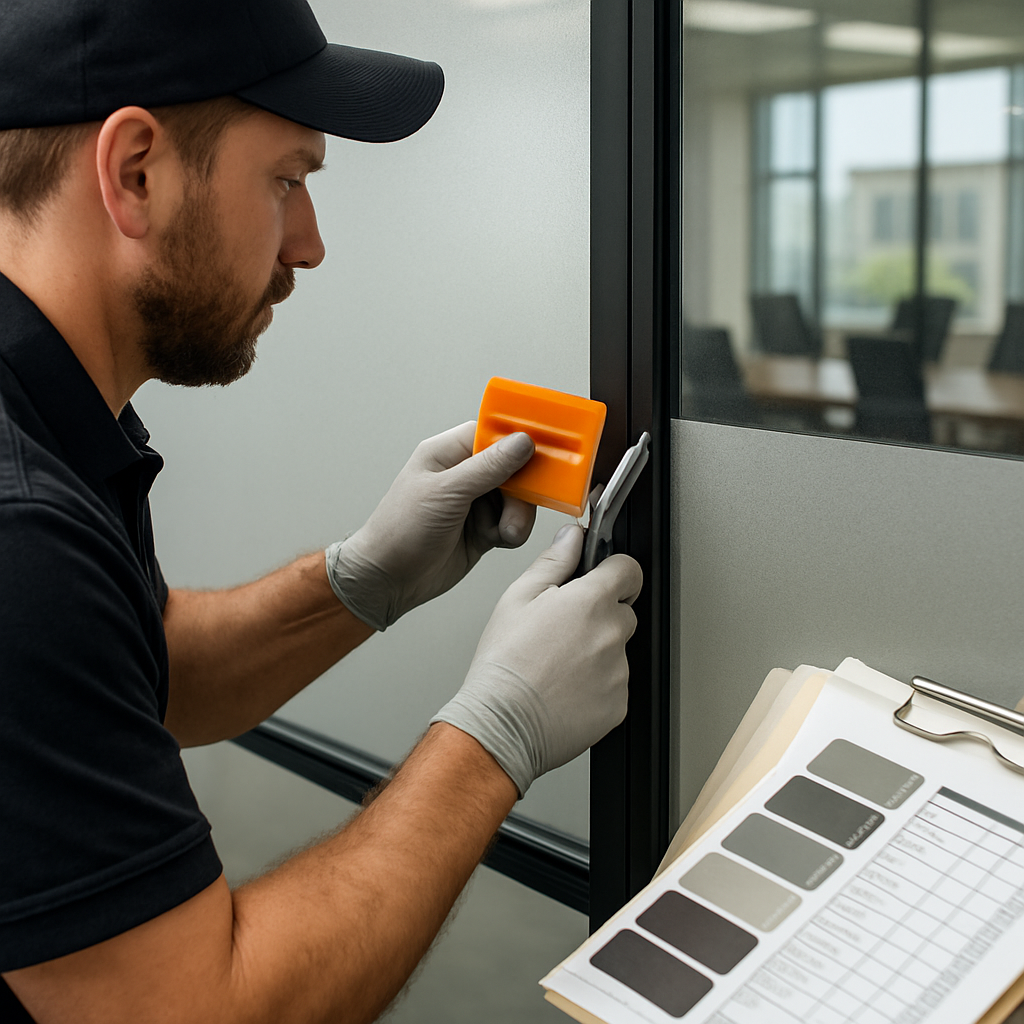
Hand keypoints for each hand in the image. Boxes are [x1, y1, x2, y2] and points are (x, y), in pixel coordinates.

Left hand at [325, 422, 536, 630]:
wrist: (389, 579)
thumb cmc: (400, 530)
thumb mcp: (446, 493)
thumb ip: (487, 467)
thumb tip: (521, 441)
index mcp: (447, 453)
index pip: (493, 433)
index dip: (519, 441)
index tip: (543, 451)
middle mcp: (463, 474)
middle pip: (513, 468)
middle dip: (522, 489)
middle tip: (522, 505)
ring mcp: (474, 502)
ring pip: (518, 498)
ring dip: (518, 516)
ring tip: (504, 532)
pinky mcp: (482, 528)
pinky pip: (513, 522)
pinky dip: (512, 532)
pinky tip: (496, 540)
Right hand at [430, 524, 642, 796]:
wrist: (501, 725)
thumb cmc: (503, 664)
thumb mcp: (517, 597)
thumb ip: (554, 561)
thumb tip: (573, 536)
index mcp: (590, 602)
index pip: (629, 569)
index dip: (614, 571)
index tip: (602, 579)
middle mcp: (611, 634)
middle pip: (623, 612)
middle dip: (600, 616)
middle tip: (562, 632)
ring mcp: (618, 672)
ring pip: (617, 651)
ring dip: (597, 653)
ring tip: (557, 665)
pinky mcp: (618, 705)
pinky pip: (615, 685)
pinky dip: (597, 686)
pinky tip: (565, 688)